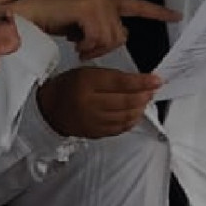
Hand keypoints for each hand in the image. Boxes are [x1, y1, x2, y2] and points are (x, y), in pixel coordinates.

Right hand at [14, 0, 180, 60]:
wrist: (22, 9)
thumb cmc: (43, 16)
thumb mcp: (75, 23)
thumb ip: (95, 27)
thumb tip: (107, 41)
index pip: (136, 5)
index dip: (157, 12)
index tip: (177, 15)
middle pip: (121, 36)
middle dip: (104, 49)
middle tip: (83, 49)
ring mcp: (97, 2)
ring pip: (111, 40)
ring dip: (93, 50)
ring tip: (76, 44)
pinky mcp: (88, 9)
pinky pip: (98, 40)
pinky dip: (86, 47)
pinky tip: (73, 42)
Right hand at [36, 67, 161, 138]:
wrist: (49, 109)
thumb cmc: (69, 87)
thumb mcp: (87, 72)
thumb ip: (111, 77)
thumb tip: (138, 82)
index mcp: (86, 83)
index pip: (121, 83)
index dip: (142, 82)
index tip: (156, 80)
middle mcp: (90, 103)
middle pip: (126, 101)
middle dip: (144, 95)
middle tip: (152, 90)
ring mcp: (93, 121)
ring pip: (125, 116)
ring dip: (139, 109)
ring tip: (144, 101)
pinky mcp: (95, 133)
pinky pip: (119, 129)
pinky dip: (131, 121)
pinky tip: (135, 114)